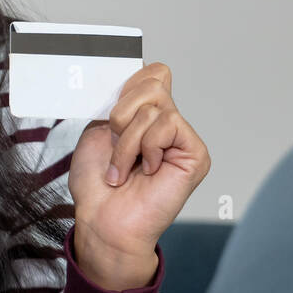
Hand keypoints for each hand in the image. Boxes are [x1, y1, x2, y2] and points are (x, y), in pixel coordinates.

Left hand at [66, 62, 210, 289]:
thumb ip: (118, 103)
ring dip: (127, 142)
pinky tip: (147, 170)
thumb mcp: (97, 131)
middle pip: (153, 82)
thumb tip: (139, 75)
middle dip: (121, 114)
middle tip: (115, 145)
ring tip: (123, 168)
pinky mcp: (195, 153)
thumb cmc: (97, 184)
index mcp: (144, 115)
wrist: (103, 219)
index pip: (153, 73)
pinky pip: (168, 124)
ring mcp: (182, 138)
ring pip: (154, 108)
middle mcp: (166, 123)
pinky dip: (146, 147)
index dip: (129, 86)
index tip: (110, 116)